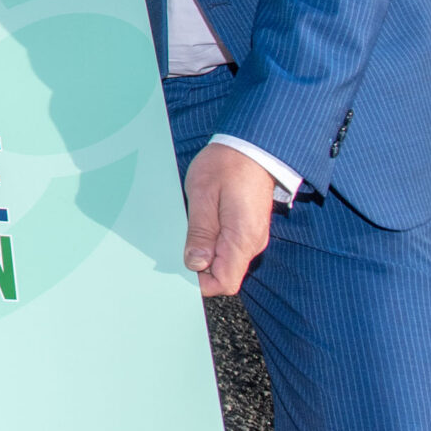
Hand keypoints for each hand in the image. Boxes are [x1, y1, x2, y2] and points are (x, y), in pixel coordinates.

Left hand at [182, 142, 275, 297]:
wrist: (252, 147)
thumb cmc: (227, 165)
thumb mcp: (203, 195)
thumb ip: (200, 232)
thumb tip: (194, 264)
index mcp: (242, 239)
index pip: (225, 283)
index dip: (200, 282)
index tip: (180, 265)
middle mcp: (252, 244)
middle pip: (223, 274)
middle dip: (199, 266)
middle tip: (179, 242)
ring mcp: (251, 237)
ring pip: (225, 261)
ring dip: (204, 251)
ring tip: (189, 226)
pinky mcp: (247, 229)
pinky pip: (228, 247)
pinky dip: (211, 242)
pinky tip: (200, 223)